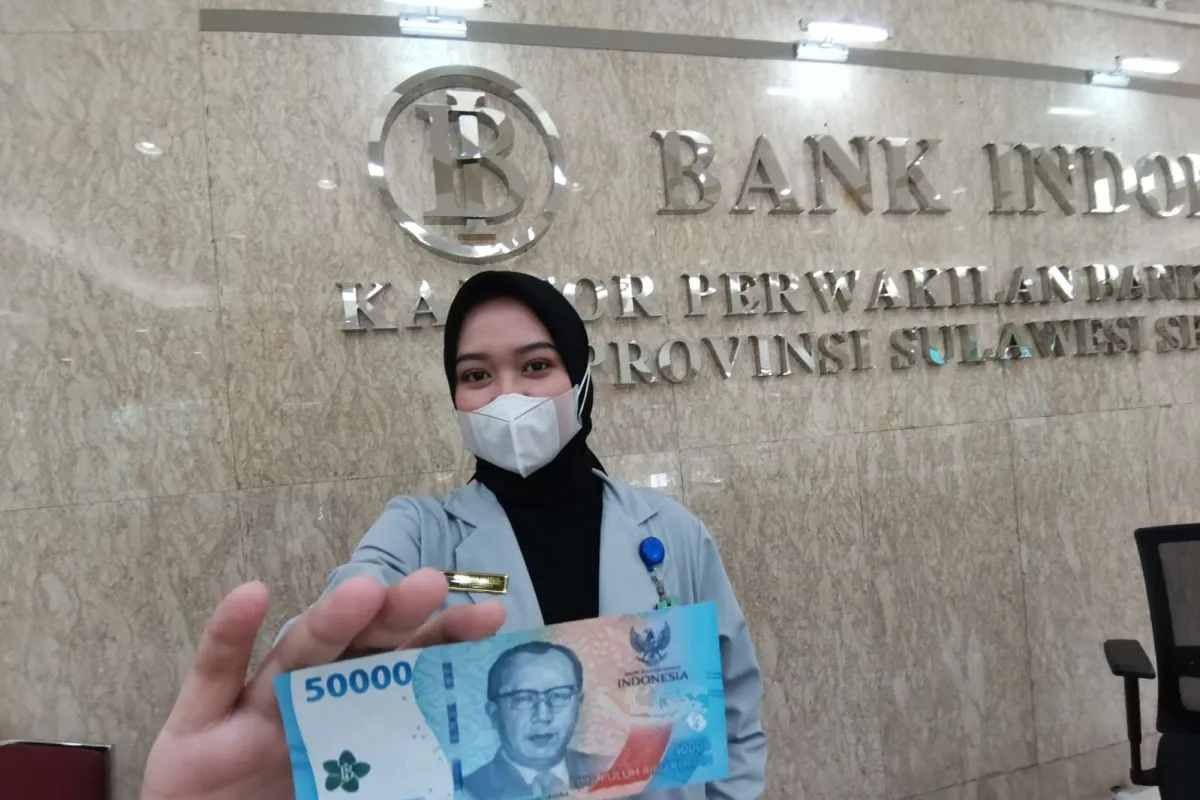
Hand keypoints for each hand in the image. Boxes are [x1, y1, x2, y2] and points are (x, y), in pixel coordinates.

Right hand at [141, 569, 504, 799]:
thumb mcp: (361, 797)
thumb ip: (406, 781)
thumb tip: (466, 780)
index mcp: (352, 717)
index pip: (406, 671)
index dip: (445, 642)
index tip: (490, 617)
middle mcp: (310, 699)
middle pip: (358, 649)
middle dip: (395, 616)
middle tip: (429, 584)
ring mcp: (254, 706)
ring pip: (295, 655)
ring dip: (328, 622)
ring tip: (363, 591)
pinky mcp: (196, 722)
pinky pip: (215, 671)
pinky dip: (229, 633)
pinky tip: (250, 595)